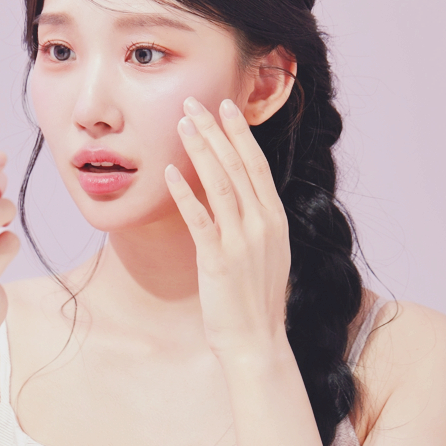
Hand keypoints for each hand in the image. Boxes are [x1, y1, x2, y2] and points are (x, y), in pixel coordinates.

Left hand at [164, 96, 290, 359]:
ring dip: (200, 150)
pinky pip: (199, 219)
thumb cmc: (257, 299)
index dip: (240, 134)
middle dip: (215, 130)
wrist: (257, 342)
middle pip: (237, 166)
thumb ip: (253, 221)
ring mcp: (242, 242)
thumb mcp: (266, 253)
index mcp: (275, 220)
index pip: (256, 165)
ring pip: (219, 184)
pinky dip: (185, 193)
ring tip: (182, 124)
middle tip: (194, 103)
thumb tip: (233, 193)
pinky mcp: (218, 260)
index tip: (225, 108)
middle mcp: (262, 224)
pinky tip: (170, 171)